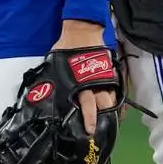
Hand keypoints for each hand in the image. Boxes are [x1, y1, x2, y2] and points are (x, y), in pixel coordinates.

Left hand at [53, 20, 115, 134]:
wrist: (82, 30)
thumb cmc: (66, 48)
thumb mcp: (55, 65)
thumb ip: (54, 81)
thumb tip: (42, 94)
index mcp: (80, 83)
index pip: (87, 104)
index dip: (89, 118)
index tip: (90, 130)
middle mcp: (94, 82)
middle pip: (103, 104)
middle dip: (103, 119)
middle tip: (101, 133)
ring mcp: (104, 77)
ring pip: (111, 98)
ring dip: (111, 112)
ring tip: (113, 125)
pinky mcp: (110, 71)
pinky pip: (116, 89)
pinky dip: (118, 100)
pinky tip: (120, 111)